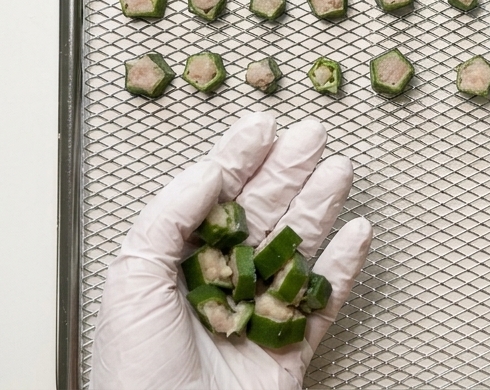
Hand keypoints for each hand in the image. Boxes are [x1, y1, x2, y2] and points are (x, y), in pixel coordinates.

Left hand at [90, 112, 371, 389]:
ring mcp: (259, 310)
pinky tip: (356, 233)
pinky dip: (344, 266)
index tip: (262, 125)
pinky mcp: (290, 346)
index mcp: (180, 260)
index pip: (215, 195)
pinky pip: (323, 299)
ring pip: (297, 245)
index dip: (239, 157)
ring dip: (320, 204)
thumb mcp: (133, 278)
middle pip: (263, 211)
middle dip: (289, 169)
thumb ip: (170, 215)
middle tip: (313, 134)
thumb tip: (209, 168)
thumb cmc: (136, 372)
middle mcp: (222, 279)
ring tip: (340, 169)